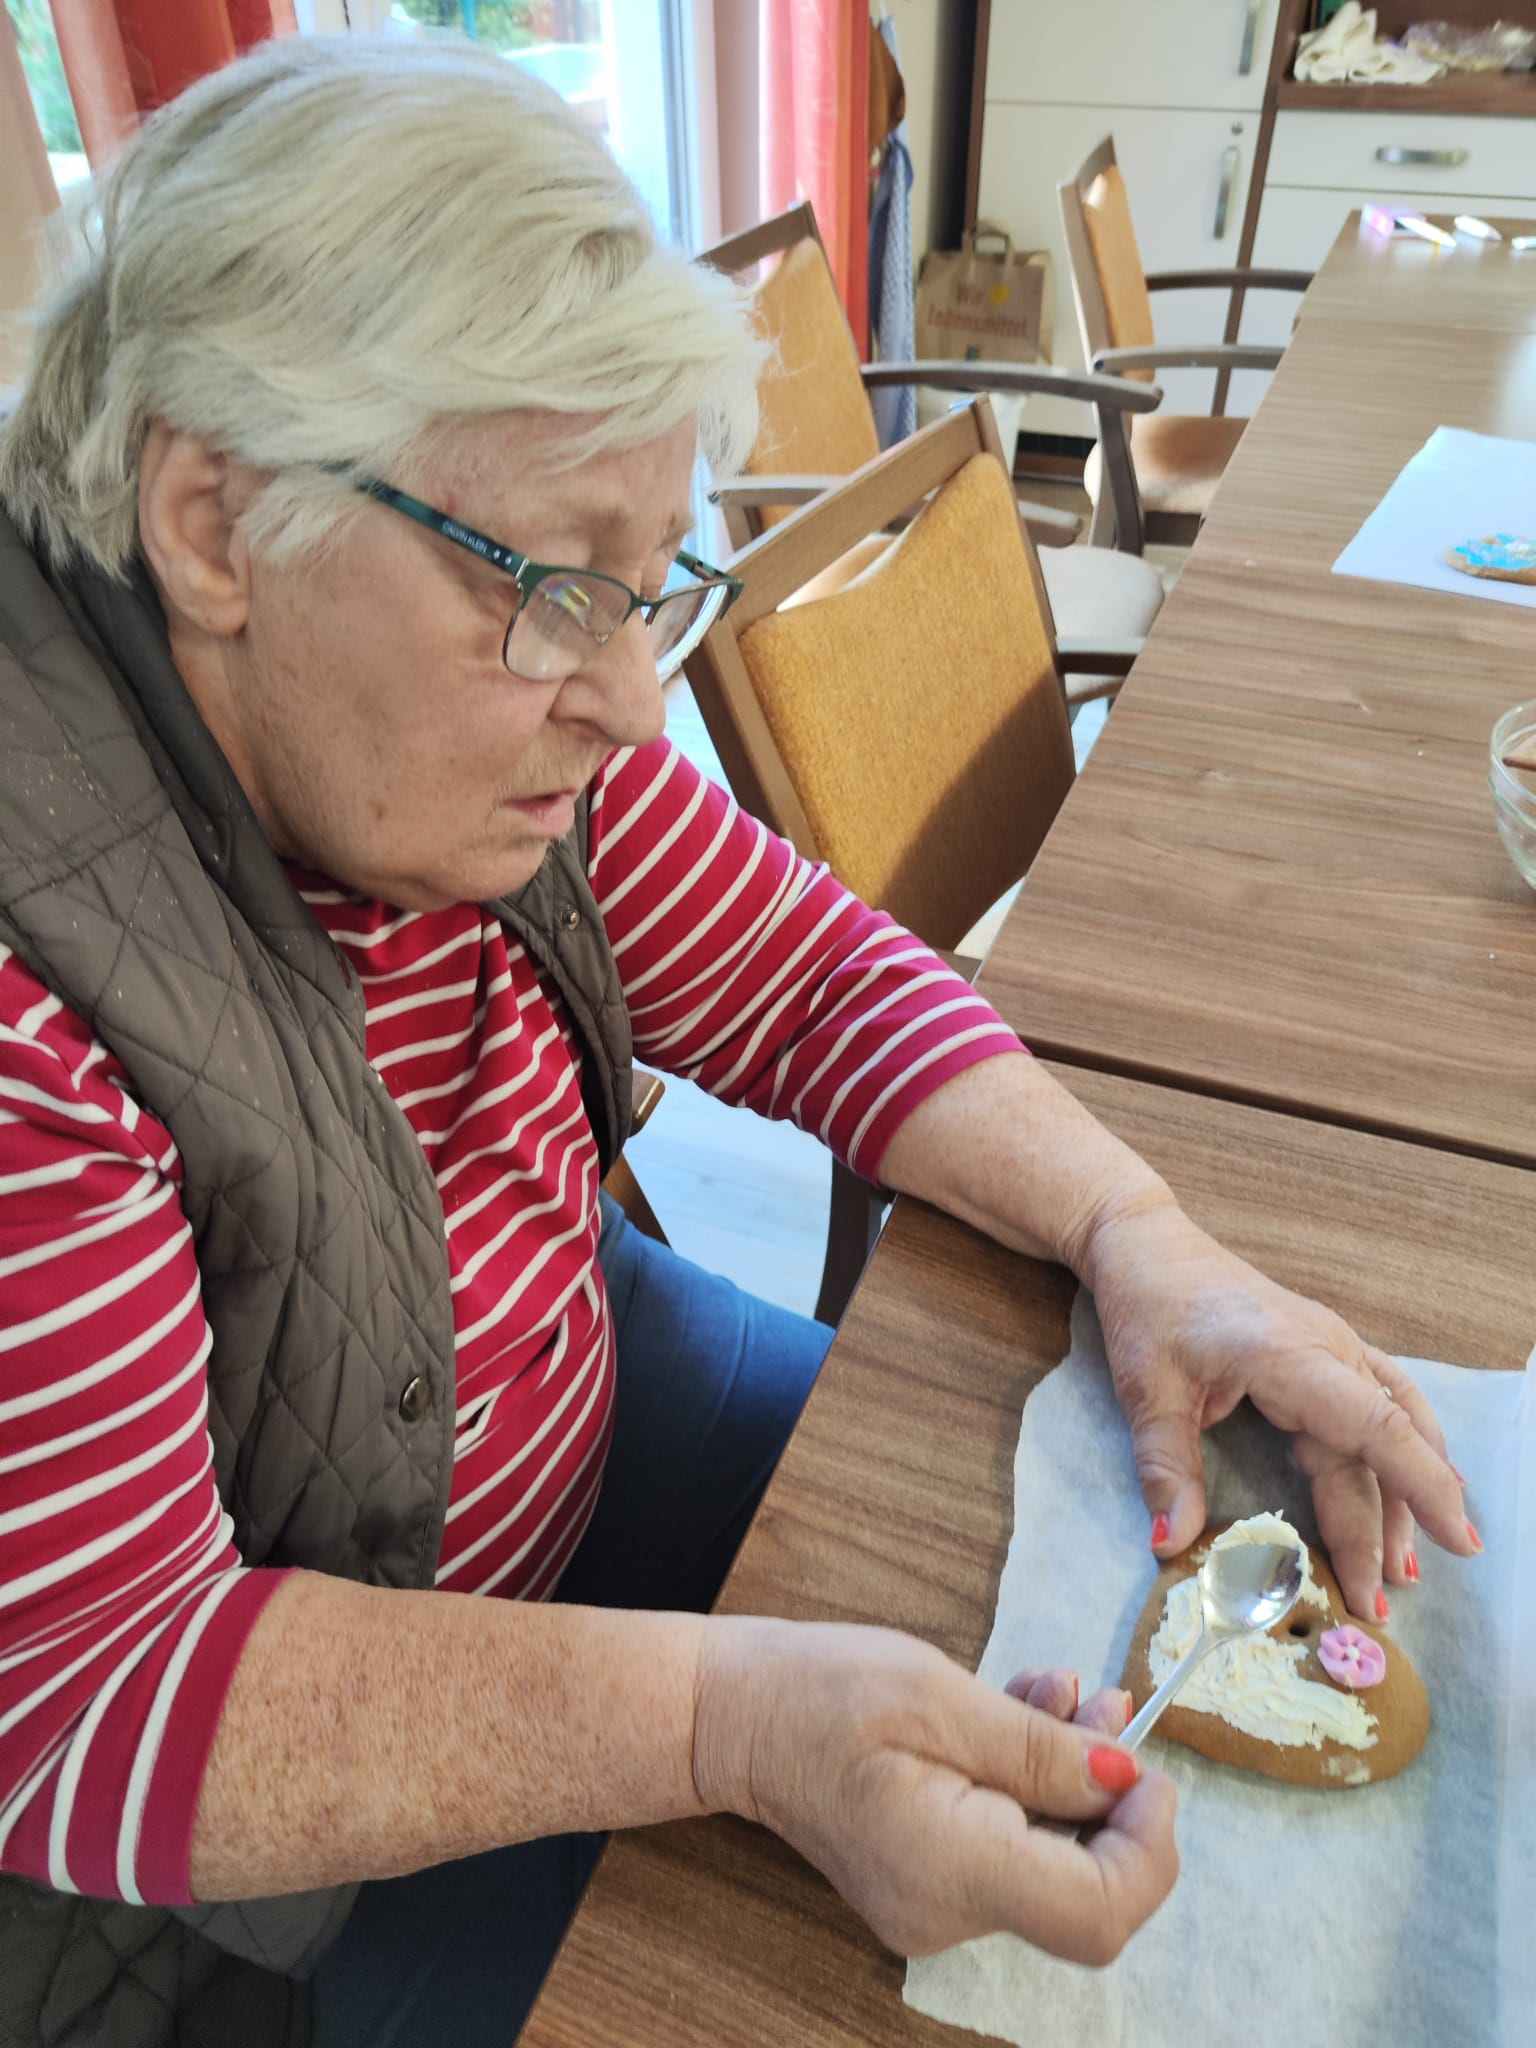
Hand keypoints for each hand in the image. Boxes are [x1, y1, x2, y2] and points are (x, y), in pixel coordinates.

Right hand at [692, 1617, 1177, 1962]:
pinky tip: (1026, 1715)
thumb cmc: (821, 1691)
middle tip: (1107, 1702)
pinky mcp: (928, 1885)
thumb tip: (1126, 1780)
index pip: (1096, 1913)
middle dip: (1114, 1798)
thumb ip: (1039, 1747)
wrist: (732, 1715)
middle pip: (1083, 1892)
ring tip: (1063, 1691)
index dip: (1147, 1847)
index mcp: (949, 1868)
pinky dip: (1034, 1788)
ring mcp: (935, 1908)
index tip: (1144, 1764)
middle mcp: (946, 1914)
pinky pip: (1011, 1850)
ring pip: (1051, 1864)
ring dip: (1075, 1779)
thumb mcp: (938, 1694)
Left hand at [1083, 1198, 1474, 1618]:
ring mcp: (1333, 1349)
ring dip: (1401, 1497)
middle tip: (1379, 1602)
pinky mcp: (1325, 1355)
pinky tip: (1404, 1497)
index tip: (1460, 1541)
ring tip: (1400, 1570)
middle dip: (1388, 1528)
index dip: (1422, 1486)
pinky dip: (1397, 1454)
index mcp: (1291, 1356)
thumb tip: (1170, 1544)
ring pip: (1389, 1429)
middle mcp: (1328, 1351)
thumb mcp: (1145, 1390)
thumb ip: (1165, 1467)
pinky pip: (1380, 1406)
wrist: (1148, 1245)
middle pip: (1377, 1447)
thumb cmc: (1148, 1308)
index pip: (1377, 1426)